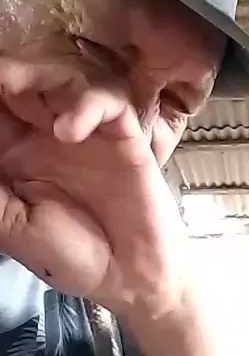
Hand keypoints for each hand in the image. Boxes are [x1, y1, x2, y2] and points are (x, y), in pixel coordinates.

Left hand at [0, 67, 186, 315]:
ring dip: (35, 76)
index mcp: (16, 155)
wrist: (130, 278)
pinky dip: (87, 107)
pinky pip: (108, 104)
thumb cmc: (73, 256)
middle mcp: (48, 136)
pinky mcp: (123, 136)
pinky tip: (67, 129)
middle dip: (4, 76)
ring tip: (10, 81)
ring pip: (61, 83)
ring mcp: (87, 133)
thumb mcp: (13, 226)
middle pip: (22, 88)